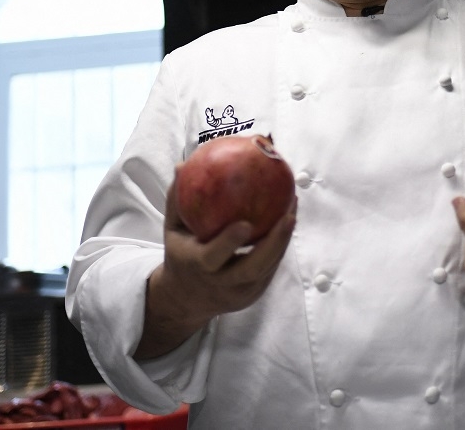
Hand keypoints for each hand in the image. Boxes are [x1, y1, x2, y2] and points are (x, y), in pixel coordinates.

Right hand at [134, 170, 296, 359]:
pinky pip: (271, 268)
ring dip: (283, 240)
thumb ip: (176, 200)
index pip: (213, 257)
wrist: (184, 300)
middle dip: (274, 243)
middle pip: (252, 268)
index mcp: (196, 267)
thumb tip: (183, 165)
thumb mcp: (172, 229)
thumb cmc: (180, 253)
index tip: (246, 223)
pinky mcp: (253, 294)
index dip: (229, 242)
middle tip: (289, 215)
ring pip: (267, 268)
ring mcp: (239, 293)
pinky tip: (288, 218)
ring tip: (293, 208)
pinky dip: (281, 244)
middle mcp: (220, 284)